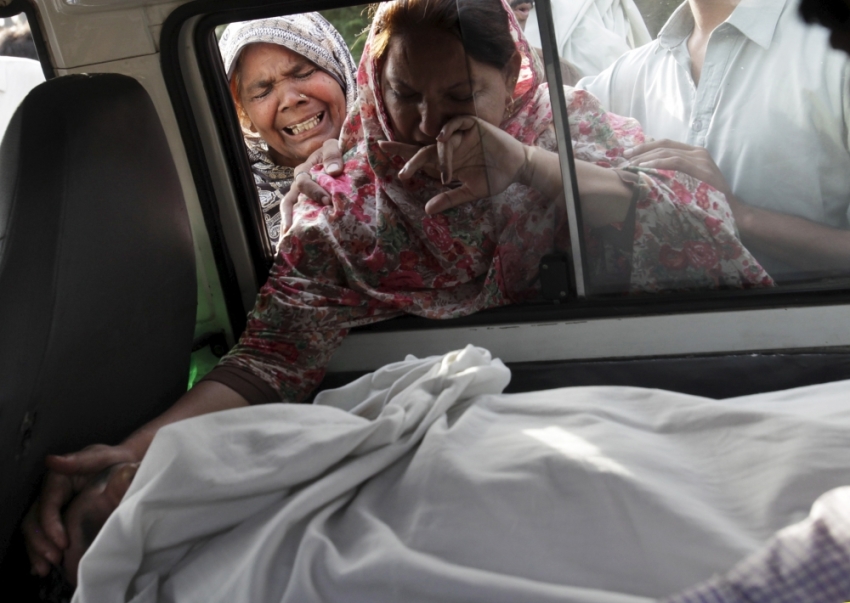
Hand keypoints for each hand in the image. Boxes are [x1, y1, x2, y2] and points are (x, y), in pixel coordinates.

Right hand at [22, 444, 137, 576]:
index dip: (50, 524)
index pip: (47, 504)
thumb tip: (52, 461)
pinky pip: (43, 536)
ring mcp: (53, 508)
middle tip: (54, 559)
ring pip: (35, 531)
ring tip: (45, 568)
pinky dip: (41, 552)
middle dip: (40, 542)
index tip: (62, 542)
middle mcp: (50, 494)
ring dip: (37, 551)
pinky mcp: (58, 519)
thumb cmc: (114, 460)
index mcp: (57, 479)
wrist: (126, 466)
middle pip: (34, 520)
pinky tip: (43, 567)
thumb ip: (79, 460)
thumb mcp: (101, 457)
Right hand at [282, 139, 343, 232]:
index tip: (327, 199)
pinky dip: (295, 224)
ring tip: (289, 236)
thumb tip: (333, 171)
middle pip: (294, 199)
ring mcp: (302, 195)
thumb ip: (332, 154)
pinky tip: (293, 236)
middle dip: (303, 211)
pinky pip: (298, 214)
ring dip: (290, 221)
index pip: (303, 182)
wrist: (340, 157)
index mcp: (304, 170)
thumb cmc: (335, 151)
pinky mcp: (309, 203)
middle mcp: (299, 184)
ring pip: (291, 208)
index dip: (314, 191)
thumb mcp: (333, 146)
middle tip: (317, 219)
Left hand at [379, 115, 527, 213]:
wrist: (517, 168)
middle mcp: (450, 147)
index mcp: (446, 161)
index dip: (401, 152)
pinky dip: (448, 130)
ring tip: (445, 173)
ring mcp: (461, 135)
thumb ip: (449, 199)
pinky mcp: (473, 126)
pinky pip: (456, 124)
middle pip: (422, 149)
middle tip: (400, 169)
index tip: (380, 148)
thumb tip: (427, 210)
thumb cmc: (495, 178)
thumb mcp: (470, 192)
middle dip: (407, 154)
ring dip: (438, 156)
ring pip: (439, 141)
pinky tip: (443, 139)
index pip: (419, 156)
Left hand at [624, 139, 732, 197]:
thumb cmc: (707, 199)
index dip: (645, 147)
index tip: (628, 154)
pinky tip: (645, 168)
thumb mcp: (688, 182)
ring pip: (667, 152)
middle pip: (663, 146)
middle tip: (624, 158)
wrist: (731, 210)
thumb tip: (647, 171)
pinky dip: (658, 163)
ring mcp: (701, 159)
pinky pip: (675, 162)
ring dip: (646, 158)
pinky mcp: (702, 169)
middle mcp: (698, 152)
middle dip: (641, 151)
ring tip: (632, 165)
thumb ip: (674, 173)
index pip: (666, 144)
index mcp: (694, 153)